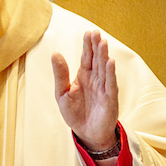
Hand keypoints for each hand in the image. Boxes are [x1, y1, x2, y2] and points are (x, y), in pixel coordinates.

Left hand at [51, 31, 119, 150]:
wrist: (85, 133)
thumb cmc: (74, 113)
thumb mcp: (61, 93)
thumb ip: (60, 74)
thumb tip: (55, 53)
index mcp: (84, 76)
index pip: (86, 57)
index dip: (87, 45)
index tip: (88, 32)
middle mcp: (95, 79)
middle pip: (96, 60)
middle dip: (96, 46)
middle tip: (96, 32)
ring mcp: (104, 88)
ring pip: (104, 69)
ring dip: (104, 56)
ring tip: (103, 43)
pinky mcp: (110, 99)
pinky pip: (110, 84)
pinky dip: (110, 74)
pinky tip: (110, 62)